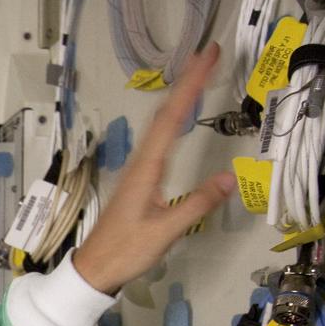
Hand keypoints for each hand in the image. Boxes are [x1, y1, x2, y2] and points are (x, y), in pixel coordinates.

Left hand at [73, 43, 236, 294]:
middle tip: (206, 56)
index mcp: (146, 170)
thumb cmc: (126, 252)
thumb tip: (230, 178)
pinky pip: (157, 141)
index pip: (171, 119)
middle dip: (185, 83)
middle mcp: (140, 164)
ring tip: (196, 76)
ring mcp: (137, 172)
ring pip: (159, 125)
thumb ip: (196, 205)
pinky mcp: (138, 182)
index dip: (189, 86)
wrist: (94, 270)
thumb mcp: (165, 232)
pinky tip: (177, 120)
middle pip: (164, 115)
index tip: (205, 58)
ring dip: (177, 99)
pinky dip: (171, 121)